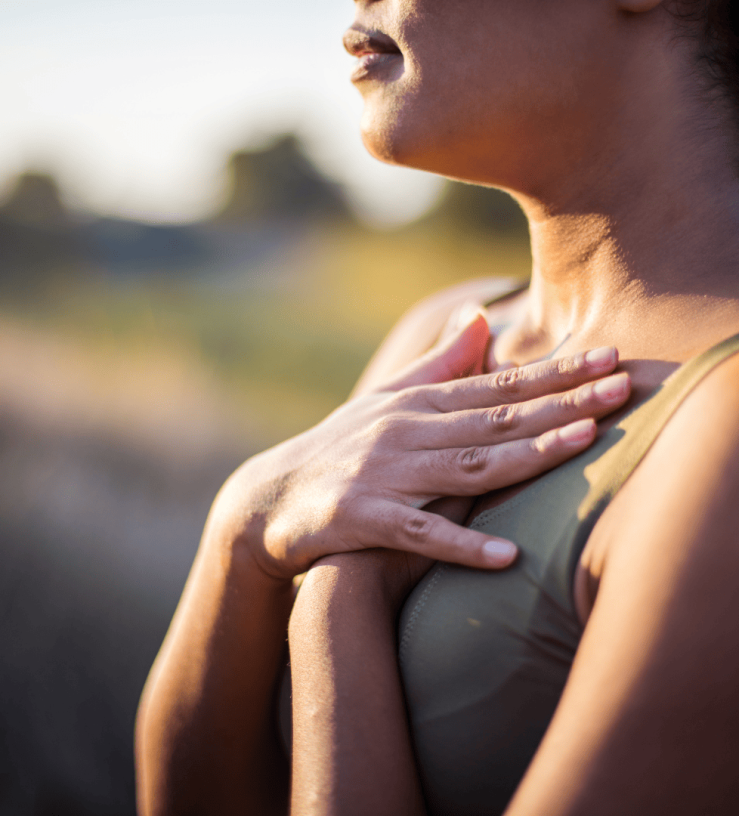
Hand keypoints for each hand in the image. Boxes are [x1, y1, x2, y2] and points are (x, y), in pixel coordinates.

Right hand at [210, 313, 629, 581]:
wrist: (270, 497)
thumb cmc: (340, 446)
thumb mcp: (387, 400)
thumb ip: (438, 363)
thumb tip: (479, 319)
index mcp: (418, 404)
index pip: (498, 386)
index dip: (555, 373)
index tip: (609, 358)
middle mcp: (406, 431)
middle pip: (495, 418)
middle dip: (562, 403)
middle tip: (622, 387)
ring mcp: (384, 474)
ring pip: (467, 465)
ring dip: (526, 455)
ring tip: (583, 444)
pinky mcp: (361, 519)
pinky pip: (418, 533)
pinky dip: (461, 545)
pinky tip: (506, 556)